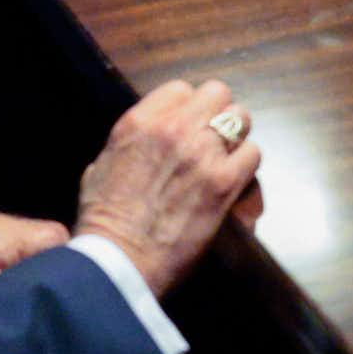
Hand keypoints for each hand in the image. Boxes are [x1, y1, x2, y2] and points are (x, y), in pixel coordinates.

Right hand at [74, 78, 260, 297]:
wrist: (116, 264)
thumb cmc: (102, 224)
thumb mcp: (100, 169)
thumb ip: (127, 145)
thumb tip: (142, 140)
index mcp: (139, 123)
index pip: (181, 89)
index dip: (187, 107)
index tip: (187, 125)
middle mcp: (174, 129)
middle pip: (217, 94)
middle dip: (216, 114)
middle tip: (211, 138)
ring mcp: (202, 153)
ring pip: (240, 119)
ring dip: (235, 138)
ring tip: (226, 158)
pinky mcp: (224, 181)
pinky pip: (252, 154)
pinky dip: (246, 167)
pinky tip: (235, 181)